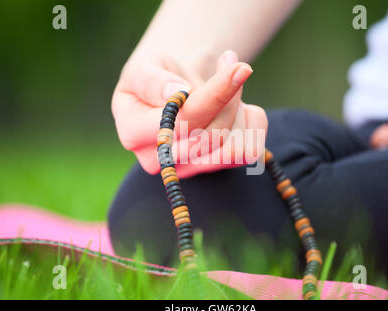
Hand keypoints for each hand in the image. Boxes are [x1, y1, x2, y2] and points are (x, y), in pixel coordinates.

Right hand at [112, 49, 267, 177]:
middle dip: (229, 97)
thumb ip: (151, 80)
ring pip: (233, 148)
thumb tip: (176, 93)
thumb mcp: (144, 66)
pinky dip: (253, 122)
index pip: (181, 123)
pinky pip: (250, 151)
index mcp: (133, 133)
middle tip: (233, 65)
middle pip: (210, 137)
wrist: (173, 89)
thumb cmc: (154, 76)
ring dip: (241, 108)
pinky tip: (241, 104)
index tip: (236, 67)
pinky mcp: (216, 167)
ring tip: (232, 80)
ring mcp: (189, 168)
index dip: (212, 97)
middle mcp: (160, 160)